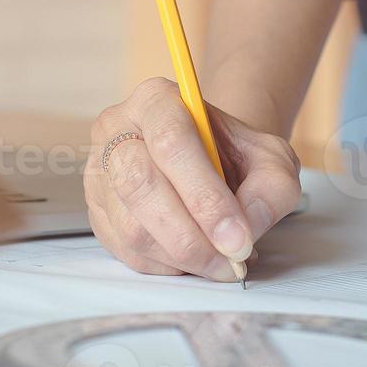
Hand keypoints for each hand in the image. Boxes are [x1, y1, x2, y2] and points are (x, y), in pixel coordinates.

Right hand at [87, 78, 302, 280]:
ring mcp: (99, 173)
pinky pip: (126, 252)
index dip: (204, 196)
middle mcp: (116, 130)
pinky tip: (195, 258)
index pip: (170, 142)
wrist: (210, 164)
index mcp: (156, 100)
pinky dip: (168, 266)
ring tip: (220, 261)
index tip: (237, 237)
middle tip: (230, 260)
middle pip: (140, 185)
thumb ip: (270, 188)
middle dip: (190, 235)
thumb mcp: (270, 159)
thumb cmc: (234, 156)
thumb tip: (243, 230)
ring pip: (131, 227)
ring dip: (182, 256)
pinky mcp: (97, 213)